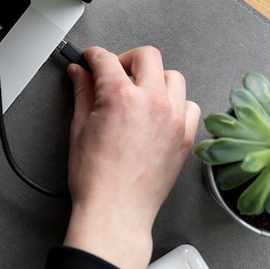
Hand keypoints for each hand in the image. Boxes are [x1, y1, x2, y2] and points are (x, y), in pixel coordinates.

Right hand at [63, 46, 198, 268]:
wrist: (116, 212)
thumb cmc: (96, 179)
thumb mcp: (79, 129)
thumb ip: (82, 94)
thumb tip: (80, 75)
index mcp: (121, 97)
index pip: (107, 60)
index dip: (94, 56)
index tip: (91, 59)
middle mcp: (153, 103)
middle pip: (147, 57)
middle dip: (127, 59)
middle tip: (114, 73)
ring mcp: (174, 120)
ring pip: (173, 77)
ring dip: (155, 79)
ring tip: (139, 93)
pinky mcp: (186, 137)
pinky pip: (190, 106)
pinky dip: (176, 104)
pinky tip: (159, 114)